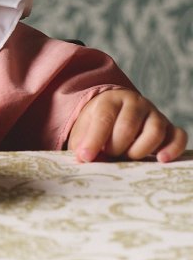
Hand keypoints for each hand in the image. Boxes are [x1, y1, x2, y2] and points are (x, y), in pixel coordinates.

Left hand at [68, 89, 187, 162]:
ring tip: (128, 157)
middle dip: (116, 146)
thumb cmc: (99, 125)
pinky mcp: (170, 128)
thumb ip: (81, 143)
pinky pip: (178, 136)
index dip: (94, 140)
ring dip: (140, 150)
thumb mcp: (84, 129)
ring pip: (154, 131)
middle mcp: (135, 103)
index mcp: (110, 100)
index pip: (103, 118)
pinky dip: (173, 149)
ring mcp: (154, 114)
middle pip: (128, 126)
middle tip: (109, 155)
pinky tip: (161, 159)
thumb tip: (82, 159)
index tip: (85, 157)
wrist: (117, 113)